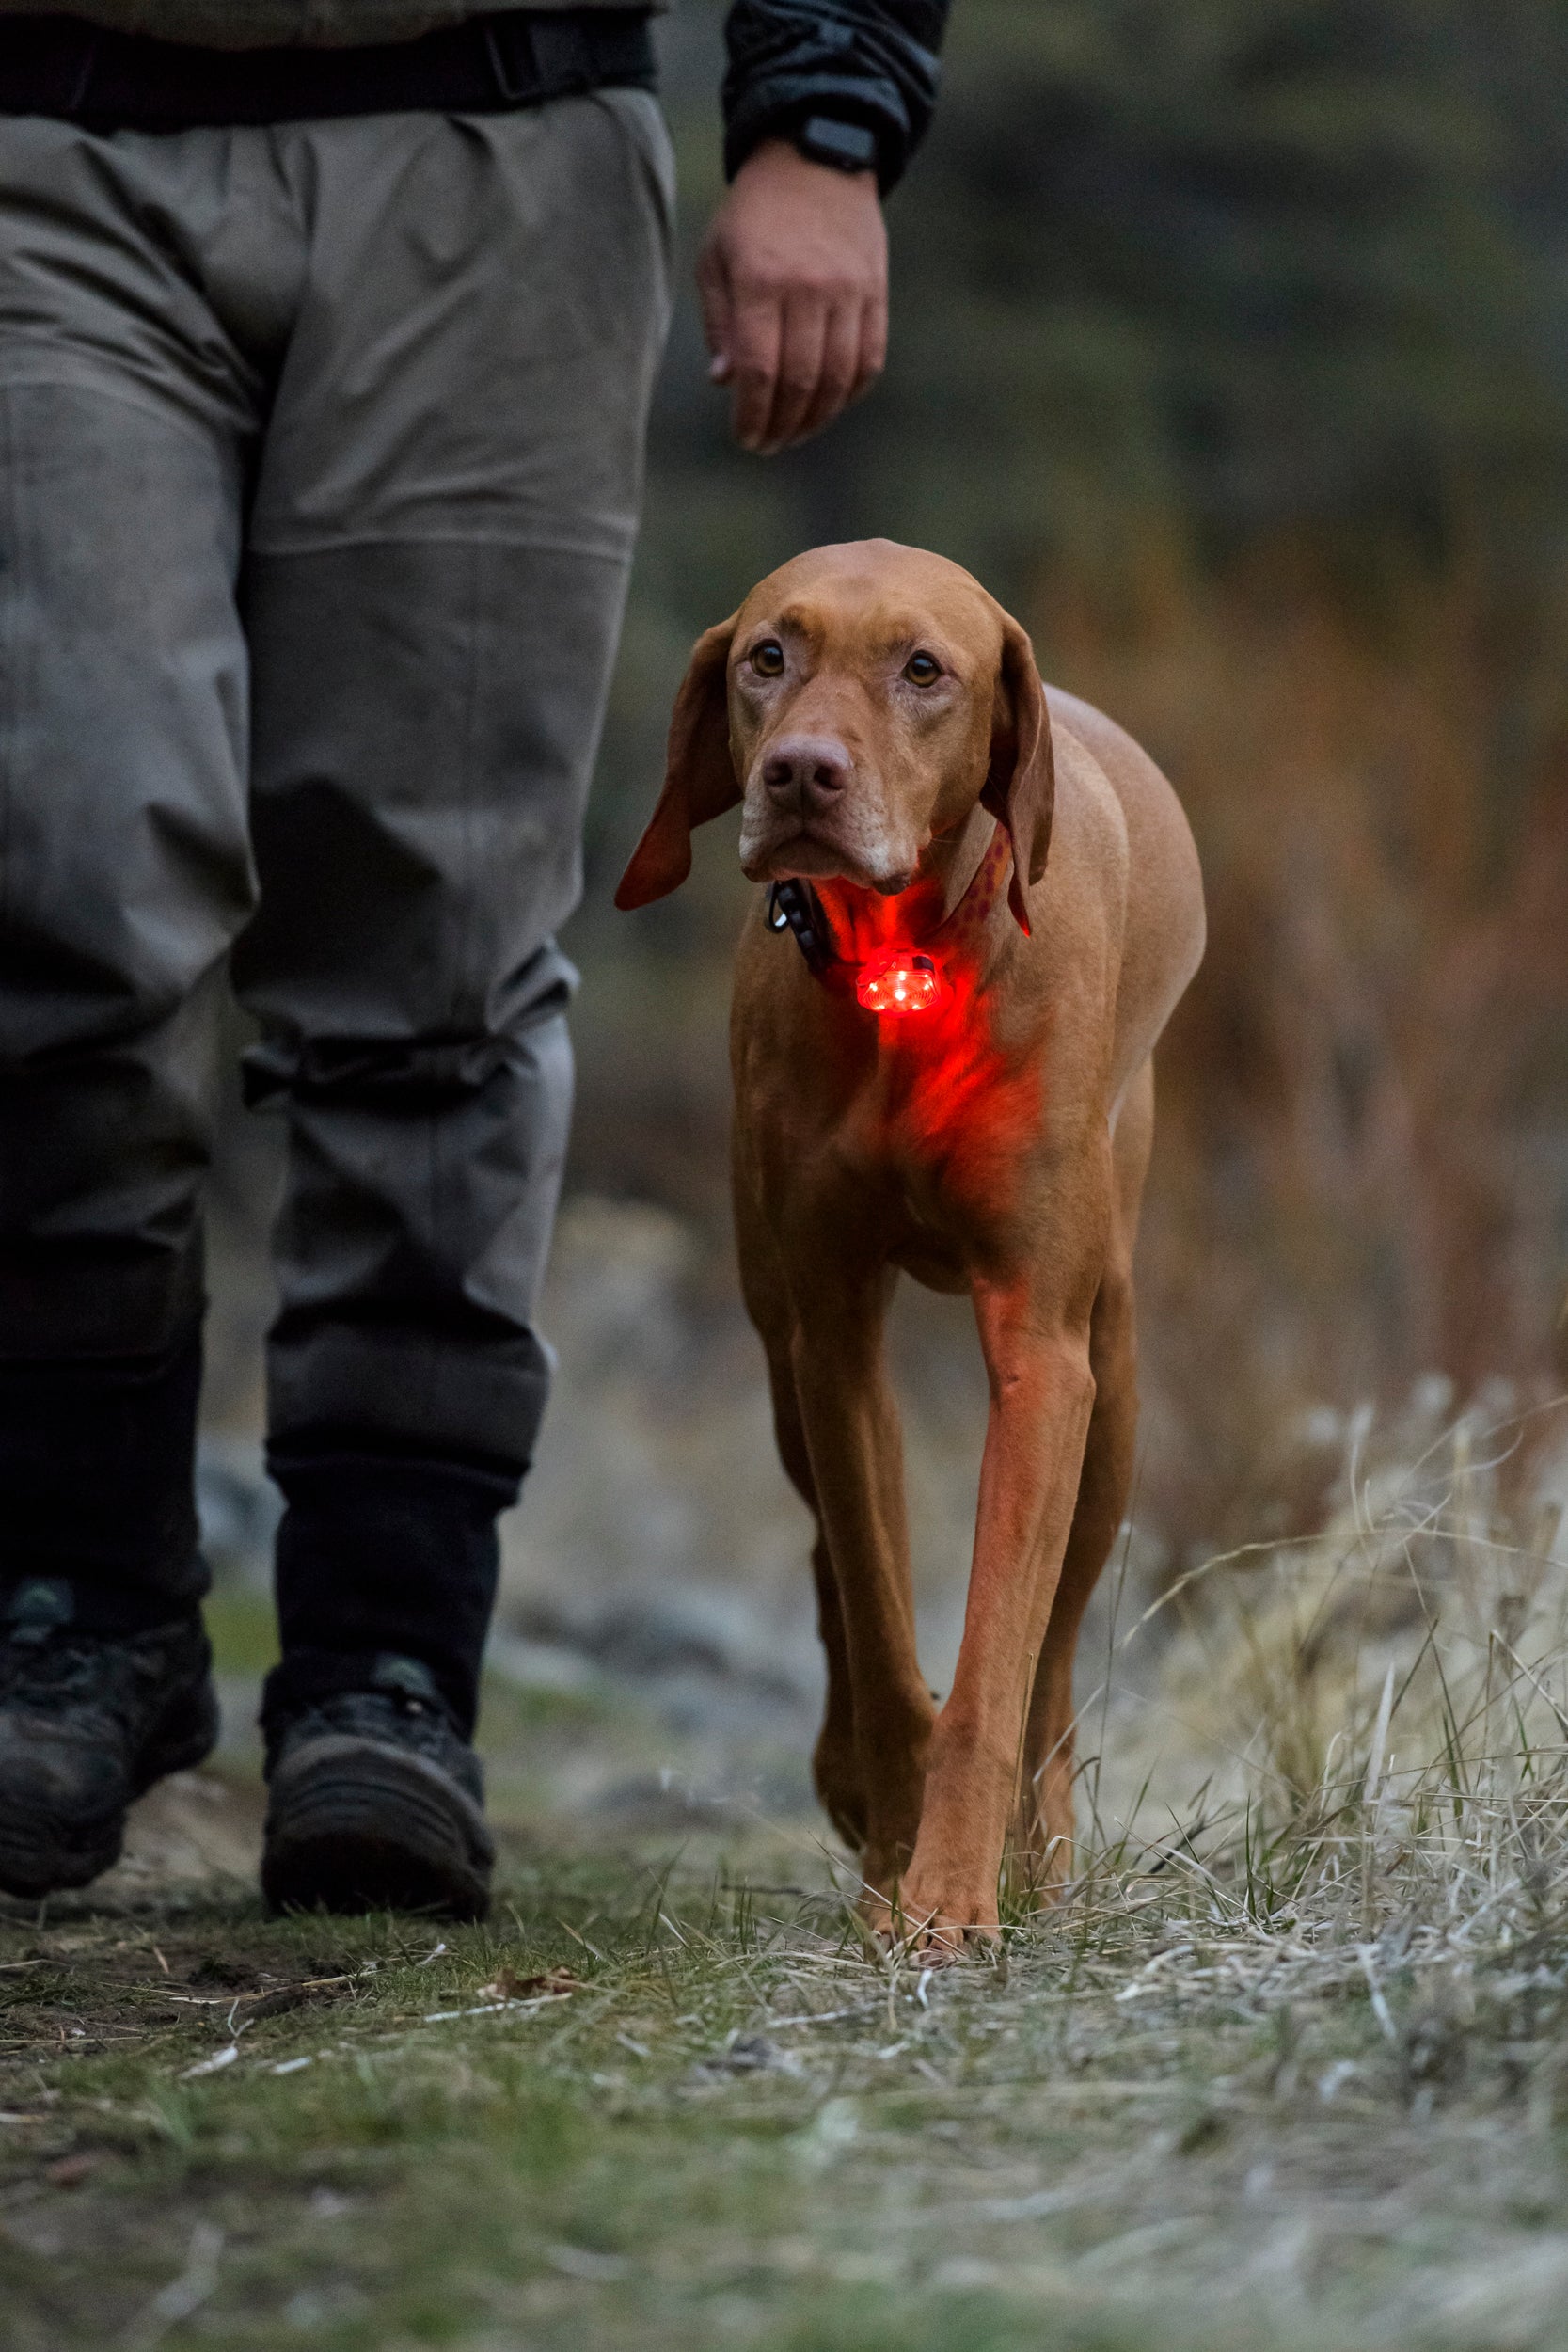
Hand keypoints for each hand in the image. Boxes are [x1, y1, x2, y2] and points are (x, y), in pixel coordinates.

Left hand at [697, 139, 887, 455]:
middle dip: (782, 425)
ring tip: (796, 433)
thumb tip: (726, 383)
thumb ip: (720, 322)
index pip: (761, 369)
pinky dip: (850, 392)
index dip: (753, 414)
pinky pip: (869, 358)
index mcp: (761, 280)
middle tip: (768, 444)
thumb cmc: (754, 214)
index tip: (745, 438)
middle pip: (801, 381)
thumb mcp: (717, 258)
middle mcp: (808, 288)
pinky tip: (830, 406)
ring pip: (838, 377)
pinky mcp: (875, 291)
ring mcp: (848, 291)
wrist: (815, 156)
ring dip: (817, 418)